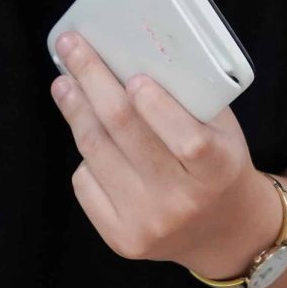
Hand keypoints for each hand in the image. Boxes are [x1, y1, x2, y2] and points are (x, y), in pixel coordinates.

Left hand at [51, 33, 272, 279]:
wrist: (221, 230)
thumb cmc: (218, 164)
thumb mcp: (221, 129)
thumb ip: (187, 98)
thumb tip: (127, 56)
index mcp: (218, 172)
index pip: (186, 140)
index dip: (156, 106)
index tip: (132, 75)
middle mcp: (182, 202)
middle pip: (125, 132)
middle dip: (93, 81)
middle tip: (72, 48)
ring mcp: (148, 223)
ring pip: (96, 153)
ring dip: (75, 110)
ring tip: (65, 83)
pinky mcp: (121, 239)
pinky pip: (85, 183)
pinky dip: (86, 154)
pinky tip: (92, 137)